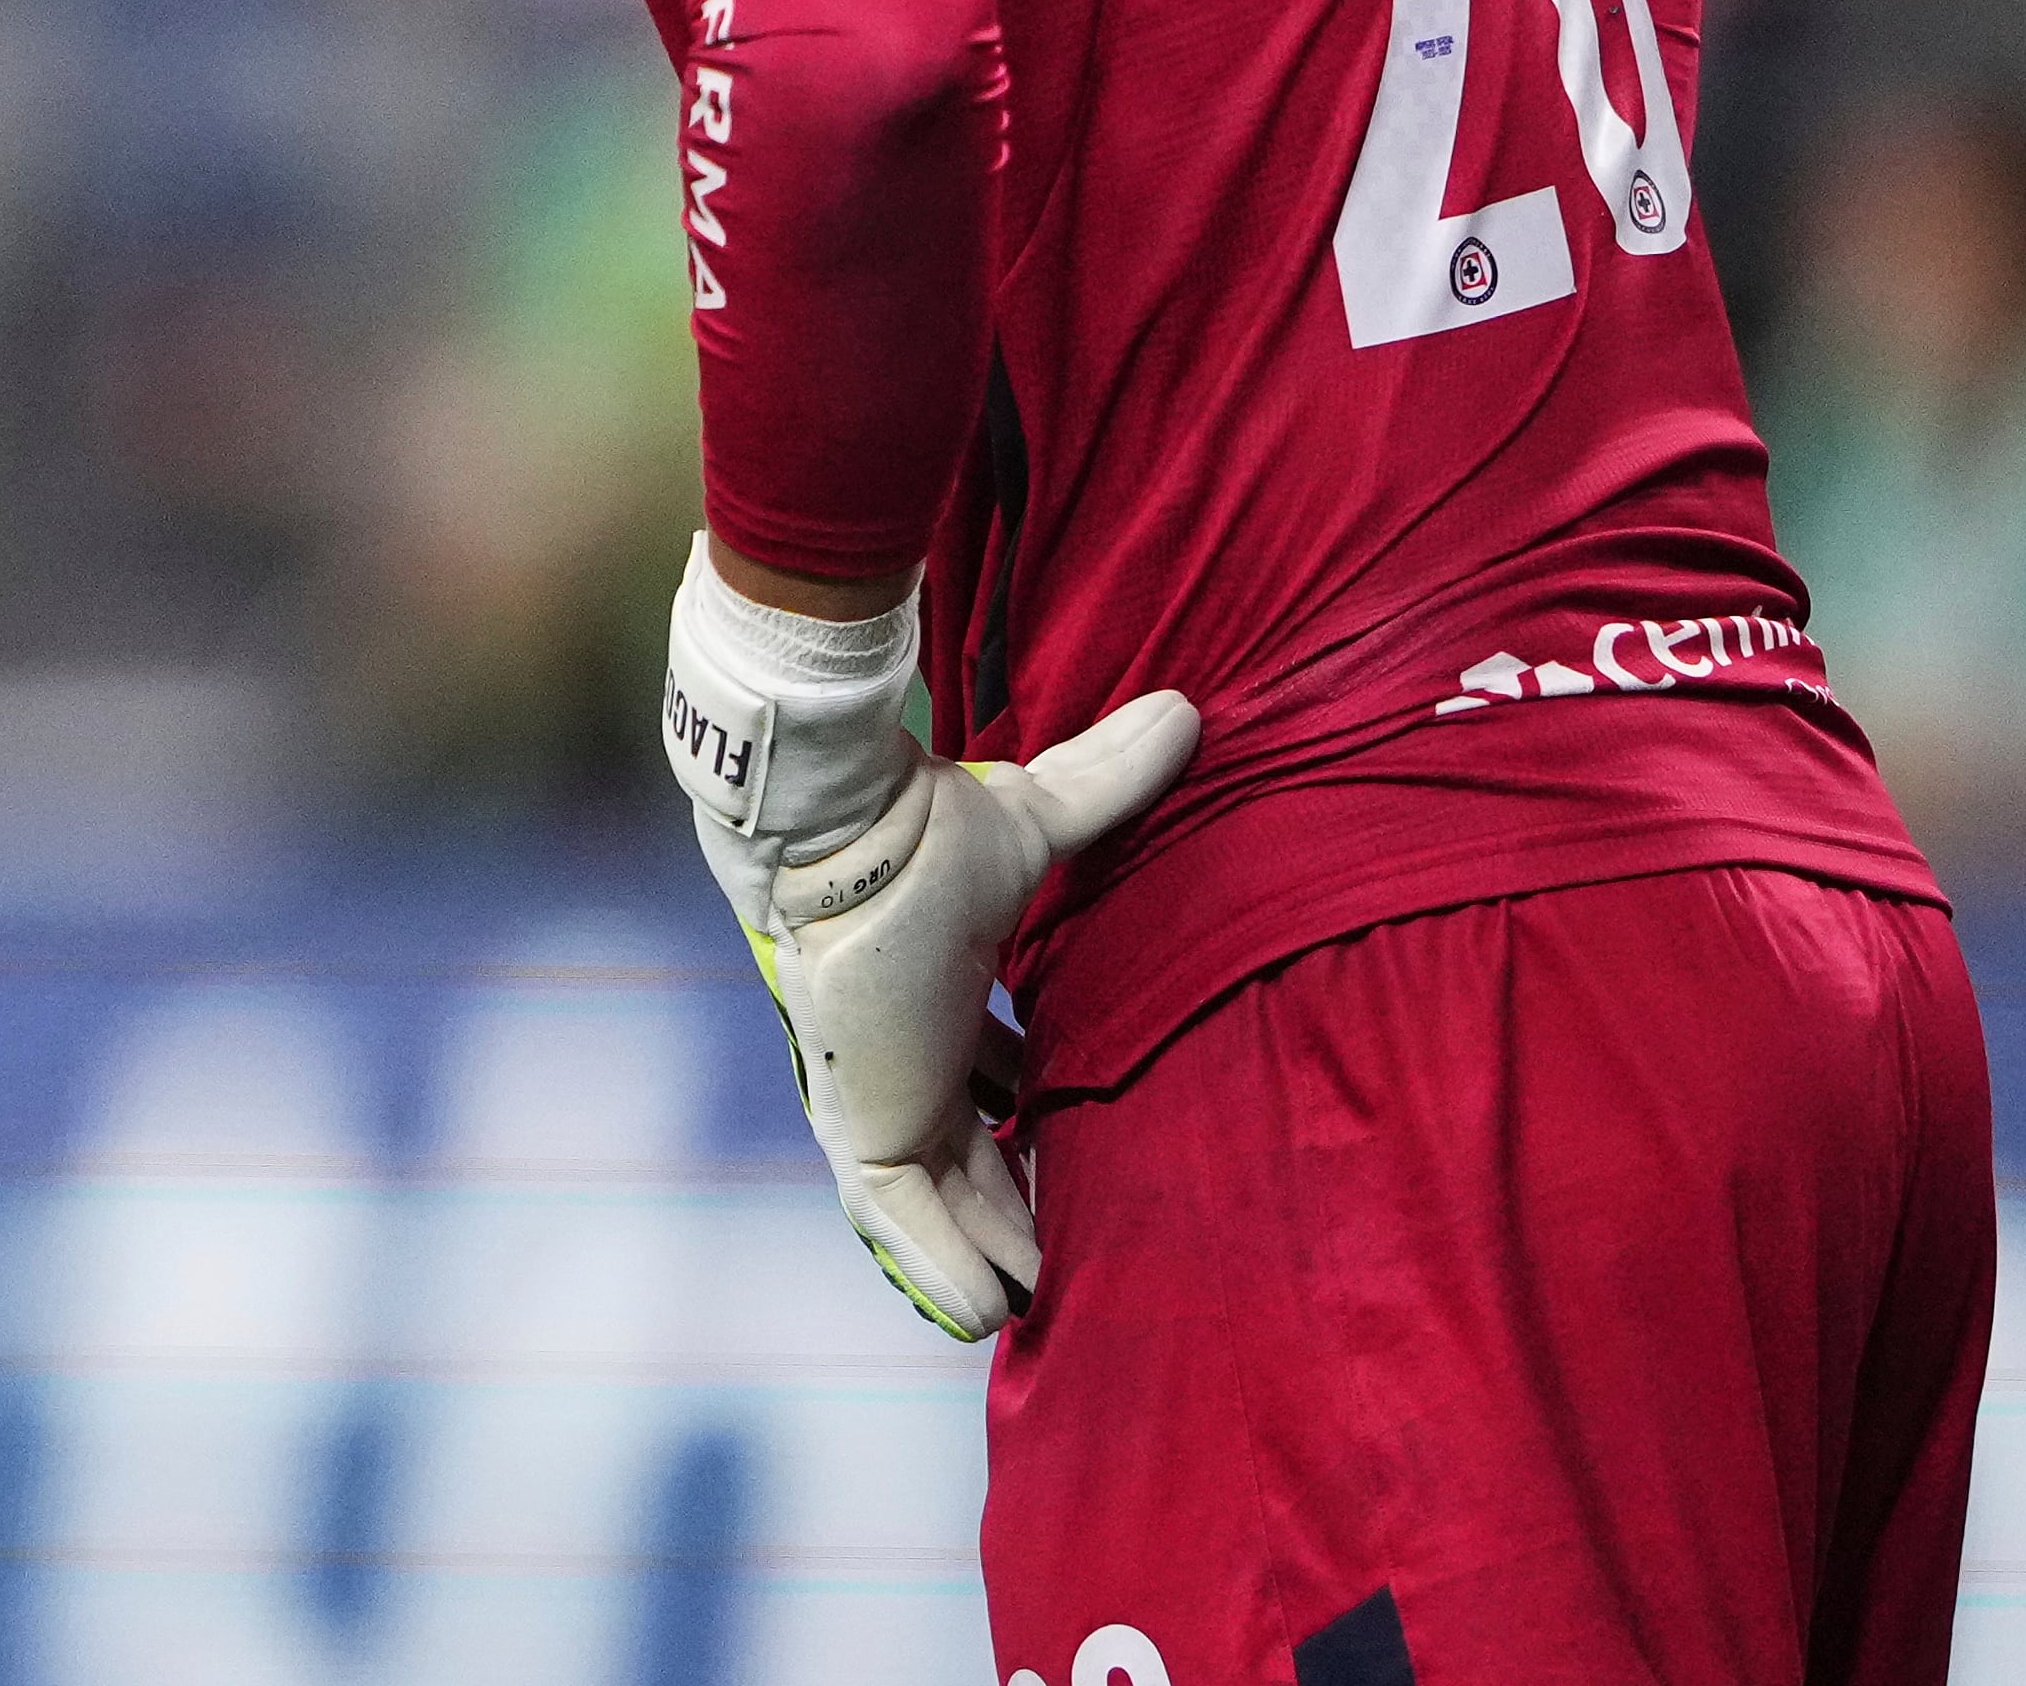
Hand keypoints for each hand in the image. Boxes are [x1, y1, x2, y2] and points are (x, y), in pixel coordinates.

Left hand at [748, 689, 1199, 1338]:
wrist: (842, 825)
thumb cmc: (921, 825)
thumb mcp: (1031, 824)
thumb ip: (1106, 782)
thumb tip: (1184, 709)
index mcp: (941, 1003)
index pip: (983, 1082)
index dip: (1025, 1121)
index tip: (1071, 1147)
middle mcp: (910, 1056)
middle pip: (967, 1154)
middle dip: (1017, 1202)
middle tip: (1080, 1251)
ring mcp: (880, 1095)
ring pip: (937, 1203)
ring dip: (988, 1248)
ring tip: (1048, 1300)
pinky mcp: (861, 1124)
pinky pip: (899, 1223)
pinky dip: (940, 1269)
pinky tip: (987, 1316)